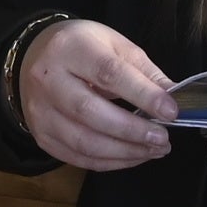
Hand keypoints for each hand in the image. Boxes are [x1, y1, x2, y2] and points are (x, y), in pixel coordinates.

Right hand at [18, 18, 178, 172]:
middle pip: (90, 112)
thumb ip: (143, 71)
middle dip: (132, 131)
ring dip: (124, 152)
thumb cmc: (82, 49)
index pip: (108, 73)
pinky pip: (77, 157)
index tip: (170, 111)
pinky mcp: (41, 135)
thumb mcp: (114, 44)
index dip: (142, 95)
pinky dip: (109, 162)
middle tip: (162, 139)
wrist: (34, 57)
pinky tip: (131, 157)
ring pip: (83, 141)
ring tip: (153, 150)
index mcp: (70, 48)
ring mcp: (40, 111)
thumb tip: (171, 98)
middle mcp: (47, 80)